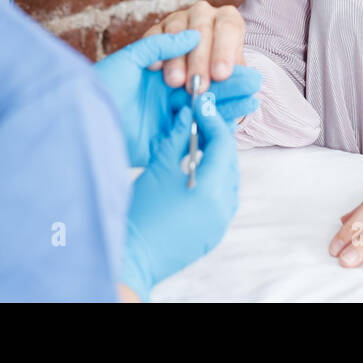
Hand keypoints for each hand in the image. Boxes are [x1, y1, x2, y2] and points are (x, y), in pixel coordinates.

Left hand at [95, 30, 260, 166]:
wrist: (82, 125)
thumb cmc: (100, 88)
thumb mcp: (129, 60)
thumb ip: (161, 44)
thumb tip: (194, 33)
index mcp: (155, 70)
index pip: (192, 61)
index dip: (213, 60)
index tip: (233, 60)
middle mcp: (162, 92)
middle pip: (203, 84)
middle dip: (228, 83)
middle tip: (253, 81)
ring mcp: (165, 115)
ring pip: (204, 105)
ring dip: (229, 101)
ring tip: (253, 96)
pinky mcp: (167, 137)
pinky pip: (197, 127)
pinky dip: (218, 121)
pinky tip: (239, 115)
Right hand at [120, 93, 239, 300]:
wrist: (133, 256)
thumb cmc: (141, 211)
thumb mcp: (158, 168)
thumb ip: (176, 138)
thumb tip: (187, 115)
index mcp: (210, 187)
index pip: (223, 143)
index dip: (213, 120)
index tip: (202, 106)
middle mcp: (223, 205)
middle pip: (229, 160)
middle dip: (217, 138)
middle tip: (201, 120)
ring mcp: (221, 221)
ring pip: (229, 179)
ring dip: (217, 159)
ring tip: (198, 145)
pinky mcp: (215, 232)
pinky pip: (223, 198)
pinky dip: (215, 181)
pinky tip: (198, 173)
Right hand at [142, 1, 244, 90]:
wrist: (196, 69)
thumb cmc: (218, 72)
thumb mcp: (231, 73)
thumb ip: (235, 78)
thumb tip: (243, 88)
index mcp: (228, 18)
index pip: (229, 29)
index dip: (224, 52)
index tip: (221, 75)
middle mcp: (203, 12)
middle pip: (201, 31)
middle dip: (199, 61)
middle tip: (197, 85)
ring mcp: (178, 17)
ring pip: (177, 32)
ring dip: (176, 59)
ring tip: (176, 82)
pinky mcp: (157, 28)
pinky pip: (154, 36)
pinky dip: (154, 51)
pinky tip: (155, 68)